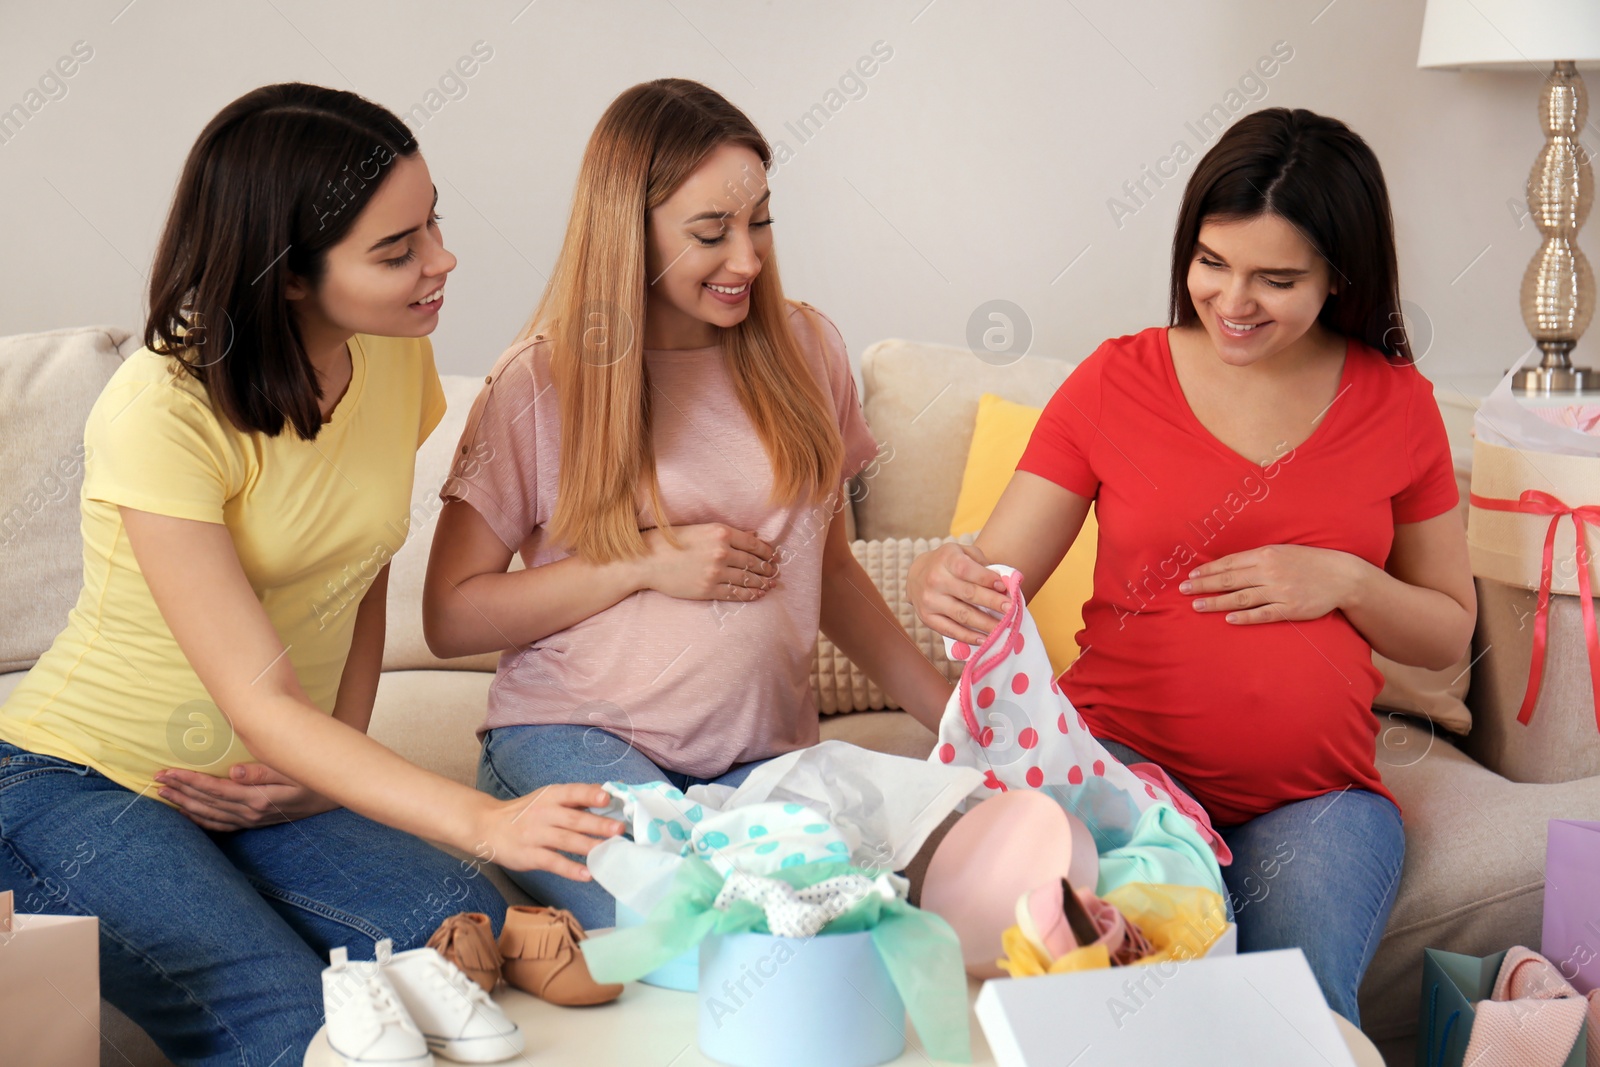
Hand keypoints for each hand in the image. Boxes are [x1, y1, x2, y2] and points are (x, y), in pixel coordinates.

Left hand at [155, 762, 338, 830]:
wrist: (334, 797)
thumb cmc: (315, 778)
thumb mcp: (294, 771)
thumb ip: (263, 771)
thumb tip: (233, 771)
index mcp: (257, 798)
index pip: (213, 789)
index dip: (188, 781)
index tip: (167, 771)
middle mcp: (250, 813)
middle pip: (205, 802)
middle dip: (179, 790)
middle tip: (155, 780)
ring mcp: (251, 820)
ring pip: (208, 815)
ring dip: (184, 804)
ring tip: (163, 794)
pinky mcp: (254, 821)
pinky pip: (220, 825)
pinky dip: (200, 820)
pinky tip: (186, 814)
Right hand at [472, 783, 626, 879]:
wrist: (487, 826)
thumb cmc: (525, 812)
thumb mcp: (547, 798)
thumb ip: (575, 798)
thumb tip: (610, 794)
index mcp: (551, 796)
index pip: (573, 792)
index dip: (590, 795)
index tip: (607, 798)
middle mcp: (544, 813)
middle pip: (574, 819)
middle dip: (598, 824)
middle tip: (619, 829)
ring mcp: (536, 835)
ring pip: (566, 840)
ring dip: (589, 846)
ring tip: (610, 851)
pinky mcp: (530, 855)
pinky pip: (553, 862)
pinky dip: (570, 869)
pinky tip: (587, 874)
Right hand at [640, 523, 779, 600]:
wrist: (647, 560)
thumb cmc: (671, 541)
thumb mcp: (701, 529)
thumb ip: (728, 534)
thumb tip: (753, 536)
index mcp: (721, 532)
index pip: (754, 544)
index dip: (768, 552)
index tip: (775, 556)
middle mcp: (721, 551)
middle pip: (754, 562)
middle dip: (768, 568)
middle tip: (776, 572)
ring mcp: (715, 572)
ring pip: (747, 579)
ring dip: (762, 582)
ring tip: (771, 584)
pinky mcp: (708, 589)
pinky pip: (735, 593)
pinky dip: (749, 594)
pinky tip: (757, 594)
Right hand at [908, 540, 1010, 644]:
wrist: (917, 575)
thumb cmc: (949, 563)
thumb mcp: (963, 552)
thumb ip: (982, 564)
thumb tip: (1003, 584)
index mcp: (946, 558)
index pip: (967, 569)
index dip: (987, 579)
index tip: (1004, 587)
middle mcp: (935, 579)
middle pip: (968, 594)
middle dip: (993, 602)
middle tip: (1011, 610)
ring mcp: (929, 601)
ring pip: (962, 615)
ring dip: (986, 624)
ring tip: (1004, 627)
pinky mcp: (927, 618)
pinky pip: (950, 631)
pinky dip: (969, 637)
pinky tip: (985, 639)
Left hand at [1179, 544, 1365, 623]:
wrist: (1341, 576)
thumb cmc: (1308, 562)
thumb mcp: (1282, 551)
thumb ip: (1257, 558)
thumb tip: (1229, 565)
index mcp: (1266, 554)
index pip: (1230, 563)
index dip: (1208, 571)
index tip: (1190, 576)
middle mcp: (1269, 572)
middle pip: (1229, 580)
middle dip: (1203, 586)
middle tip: (1183, 591)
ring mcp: (1279, 591)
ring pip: (1240, 598)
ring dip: (1216, 603)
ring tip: (1197, 606)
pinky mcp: (1290, 608)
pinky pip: (1262, 614)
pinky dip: (1244, 617)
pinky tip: (1228, 619)